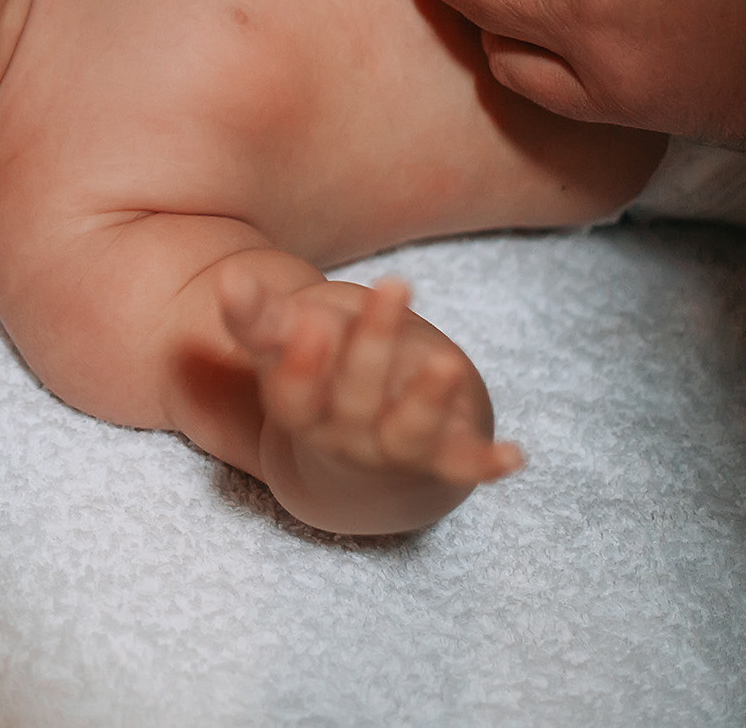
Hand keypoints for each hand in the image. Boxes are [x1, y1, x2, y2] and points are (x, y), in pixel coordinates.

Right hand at [225, 275, 521, 491]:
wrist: (361, 452)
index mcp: (300, 409)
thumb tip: (230, 279)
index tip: (311, 323)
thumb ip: (260, 317)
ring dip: (427, 401)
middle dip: (374, 344)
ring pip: (406, 434)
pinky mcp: (439, 460)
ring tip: (446, 363)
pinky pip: (461, 465)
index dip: (303, 365)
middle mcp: (342, 439)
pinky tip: (515, 455)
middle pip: (355, 399)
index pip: (293, 396)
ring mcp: (391, 453)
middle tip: (396, 283)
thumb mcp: (289, 345)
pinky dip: (487, 463)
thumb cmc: (322, 375)